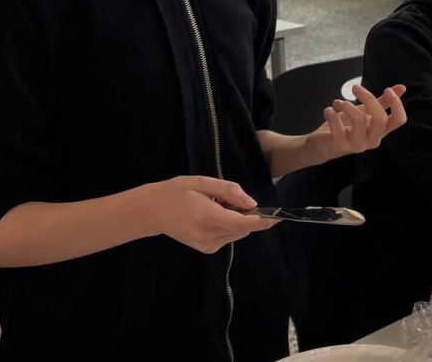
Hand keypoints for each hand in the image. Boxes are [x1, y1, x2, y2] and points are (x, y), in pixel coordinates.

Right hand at [142, 176, 277, 253]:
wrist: (153, 211)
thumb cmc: (177, 191)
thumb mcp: (203, 182)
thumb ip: (229, 191)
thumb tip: (251, 203)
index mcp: (208, 218)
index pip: (243, 223)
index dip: (263, 220)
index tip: (279, 217)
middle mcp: (209, 236)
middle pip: (243, 228)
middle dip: (245, 213)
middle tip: (225, 198)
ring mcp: (207, 246)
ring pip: (237, 233)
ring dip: (236, 219)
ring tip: (214, 205)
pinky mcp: (206, 249)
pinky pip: (228, 236)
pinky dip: (228, 225)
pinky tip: (212, 214)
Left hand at [303, 83, 406, 165]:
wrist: (321, 144)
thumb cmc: (345, 126)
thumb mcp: (364, 112)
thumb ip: (382, 102)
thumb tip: (402, 87)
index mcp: (380, 131)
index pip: (399, 120)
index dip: (397, 103)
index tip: (387, 89)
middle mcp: (372, 140)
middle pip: (380, 118)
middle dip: (368, 97)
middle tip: (355, 88)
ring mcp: (357, 145)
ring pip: (358, 119)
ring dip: (346, 104)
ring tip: (338, 103)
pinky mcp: (339, 146)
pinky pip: (336, 124)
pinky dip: (330, 112)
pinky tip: (328, 112)